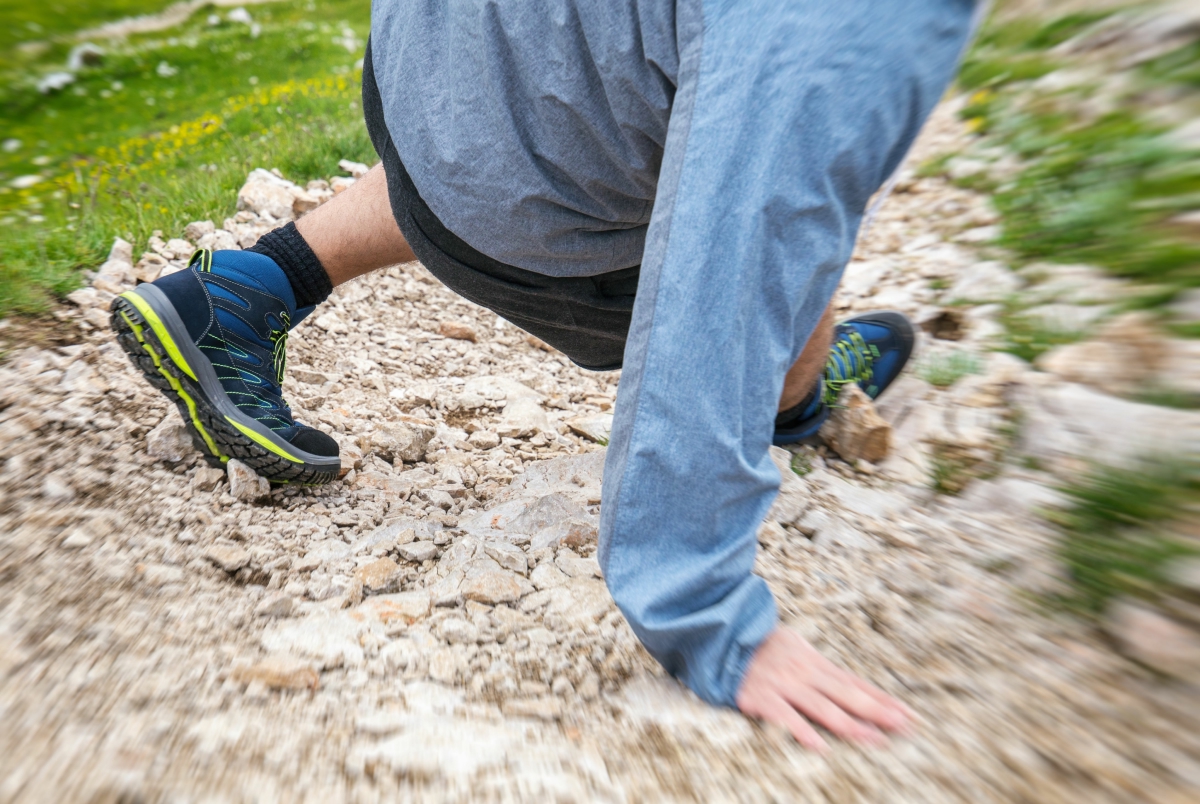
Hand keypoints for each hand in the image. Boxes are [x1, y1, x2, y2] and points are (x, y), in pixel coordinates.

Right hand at [735, 628, 912, 752]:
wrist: (721, 636)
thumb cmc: (760, 648)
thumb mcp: (796, 649)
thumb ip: (820, 669)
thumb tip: (853, 686)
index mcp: (814, 662)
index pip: (855, 682)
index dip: (882, 699)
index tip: (909, 715)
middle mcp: (804, 672)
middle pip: (847, 694)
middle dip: (877, 711)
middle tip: (905, 726)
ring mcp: (784, 685)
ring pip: (822, 707)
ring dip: (850, 724)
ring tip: (875, 739)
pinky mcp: (762, 698)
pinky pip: (785, 717)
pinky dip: (802, 731)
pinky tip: (821, 747)